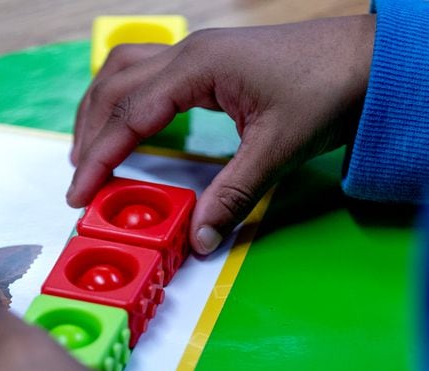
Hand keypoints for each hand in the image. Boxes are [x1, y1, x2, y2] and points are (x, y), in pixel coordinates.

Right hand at [69, 15, 374, 253]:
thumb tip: (199, 239)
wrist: (369, 60)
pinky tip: (124, 119)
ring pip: (121, 71)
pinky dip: (122, 97)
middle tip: (80, 180)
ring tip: (88, 149)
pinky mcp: (205, 61)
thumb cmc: (329, 89)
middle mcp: (188, 53)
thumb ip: (232, 196)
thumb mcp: (277, 149)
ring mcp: (195, 52)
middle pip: (113, 89)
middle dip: (88, 135)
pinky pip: (144, 71)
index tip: (79, 192)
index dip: (99, 157)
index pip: (129, 115)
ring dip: (98, 109)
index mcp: (197, 68)